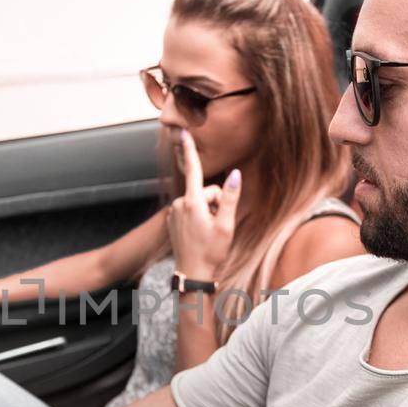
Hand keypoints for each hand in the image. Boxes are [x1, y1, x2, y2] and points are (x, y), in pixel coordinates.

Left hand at [166, 129, 241, 279]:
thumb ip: (229, 197)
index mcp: (192, 202)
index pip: (194, 169)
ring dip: (207, 212)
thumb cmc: (211, 252)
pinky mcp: (172, 220)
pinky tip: (200, 234)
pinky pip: (190, 211)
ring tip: (208, 232)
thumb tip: (235, 174)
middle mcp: (179, 203)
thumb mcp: (226, 224)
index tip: (182, 131)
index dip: (189, 149)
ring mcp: (174, 212)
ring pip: (197, 202)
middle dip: (214, 202)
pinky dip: (198, 217)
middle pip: (204, 191)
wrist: (192, 274)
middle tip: (218, 225)